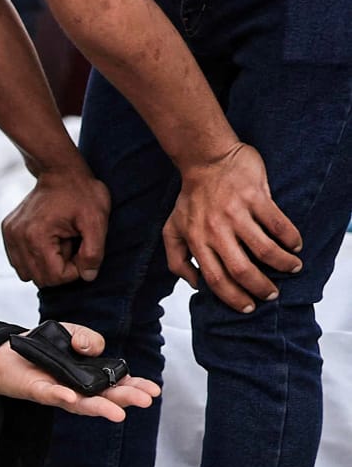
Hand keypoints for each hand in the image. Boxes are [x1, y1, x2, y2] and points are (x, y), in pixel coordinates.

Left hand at [0, 325, 161, 421]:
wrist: (2, 354)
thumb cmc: (41, 348)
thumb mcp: (70, 332)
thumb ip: (87, 336)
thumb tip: (92, 348)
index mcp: (90, 375)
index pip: (117, 383)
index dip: (135, 387)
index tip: (154, 390)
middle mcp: (78, 389)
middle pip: (105, 397)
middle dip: (125, 398)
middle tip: (145, 401)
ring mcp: (58, 393)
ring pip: (81, 403)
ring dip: (100, 408)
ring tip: (118, 414)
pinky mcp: (36, 391)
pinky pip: (49, 395)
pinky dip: (60, 396)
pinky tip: (71, 397)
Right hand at [1, 166, 109, 286]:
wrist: (60, 171)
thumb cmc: (82, 193)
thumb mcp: (97, 220)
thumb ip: (94, 252)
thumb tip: (87, 276)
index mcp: (36, 236)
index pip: (55, 277)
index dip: (74, 270)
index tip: (82, 250)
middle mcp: (17, 237)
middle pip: (40, 278)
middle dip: (60, 268)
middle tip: (71, 245)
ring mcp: (9, 234)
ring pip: (27, 274)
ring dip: (47, 264)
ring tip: (59, 242)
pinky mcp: (8, 232)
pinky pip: (19, 262)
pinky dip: (35, 258)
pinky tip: (48, 240)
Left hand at [164, 142, 302, 313]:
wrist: (206, 159)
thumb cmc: (190, 198)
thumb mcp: (172, 230)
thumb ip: (177, 260)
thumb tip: (194, 285)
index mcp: (197, 241)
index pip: (216, 279)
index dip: (233, 297)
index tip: (248, 307)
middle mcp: (216, 231)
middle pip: (242, 270)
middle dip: (260, 287)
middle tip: (272, 294)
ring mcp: (237, 214)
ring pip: (265, 249)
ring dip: (283, 264)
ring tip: (293, 268)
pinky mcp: (255, 197)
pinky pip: (278, 224)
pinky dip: (290, 238)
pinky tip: (295, 245)